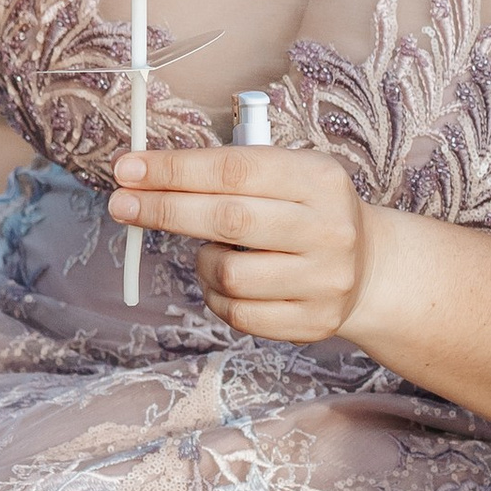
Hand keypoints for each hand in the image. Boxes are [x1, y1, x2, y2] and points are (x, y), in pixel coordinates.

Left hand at [108, 146, 372, 344]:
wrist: (369, 267)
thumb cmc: (306, 213)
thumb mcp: (288, 176)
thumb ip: (229, 173)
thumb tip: (144, 177)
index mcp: (319, 179)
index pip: (234, 169)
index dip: (175, 170)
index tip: (128, 170)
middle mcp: (327, 229)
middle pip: (228, 220)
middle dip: (164, 210)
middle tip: (121, 204)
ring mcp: (324, 280)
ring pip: (228, 274)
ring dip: (201, 262)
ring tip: (209, 253)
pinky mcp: (313, 322)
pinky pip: (238, 314)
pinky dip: (215, 296)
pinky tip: (224, 282)